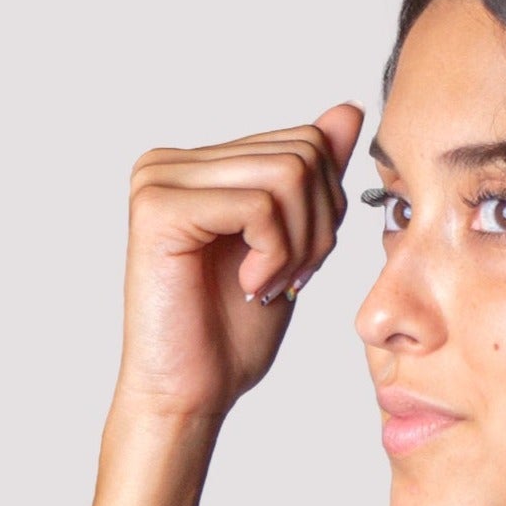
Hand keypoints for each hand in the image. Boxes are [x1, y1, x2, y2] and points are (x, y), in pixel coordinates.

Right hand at [115, 103, 364, 421]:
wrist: (192, 394)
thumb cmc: (231, 334)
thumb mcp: (293, 246)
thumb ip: (312, 178)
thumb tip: (346, 111)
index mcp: (202, 165)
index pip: (305, 143)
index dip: (325, 211)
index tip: (299, 266)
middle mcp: (174, 160)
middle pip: (303, 152)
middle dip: (317, 227)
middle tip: (288, 280)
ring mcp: (160, 178)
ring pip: (288, 175)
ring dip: (298, 245)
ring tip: (267, 285)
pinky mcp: (159, 206)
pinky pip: (258, 205)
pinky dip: (274, 254)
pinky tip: (249, 286)